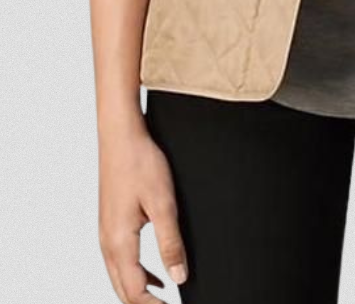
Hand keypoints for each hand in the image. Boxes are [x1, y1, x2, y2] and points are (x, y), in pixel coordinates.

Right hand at [98, 119, 187, 301]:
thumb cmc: (140, 163)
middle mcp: (107, 242)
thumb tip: (179, 277)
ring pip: (119, 277)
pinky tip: (154, 273)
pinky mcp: (110, 222)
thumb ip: (170, 242)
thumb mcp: (163, 203)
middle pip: (123, 290)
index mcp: (119, 243)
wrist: (120, 136)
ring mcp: (106, 233)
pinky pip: (120, 261)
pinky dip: (136, 275)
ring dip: (139, 291)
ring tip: (163, 299)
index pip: (134, 292)